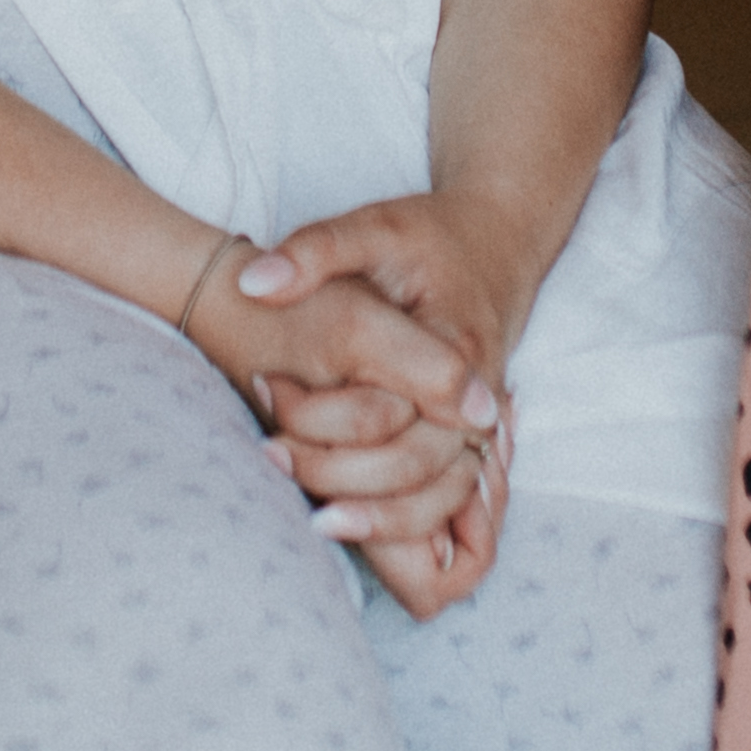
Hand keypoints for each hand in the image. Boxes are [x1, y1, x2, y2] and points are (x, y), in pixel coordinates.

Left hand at [234, 190, 564, 617]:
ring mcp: (480, 425)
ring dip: (380, 518)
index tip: (267, 400)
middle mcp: (477, 396)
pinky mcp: (472, 441)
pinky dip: (406, 523)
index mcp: (454, 344)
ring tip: (315, 519)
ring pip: (441, 500)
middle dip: (343, 477)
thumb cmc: (431, 240)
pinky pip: (448, 501)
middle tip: (271, 457)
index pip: (398, 407)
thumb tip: (254, 284)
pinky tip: (353, 521)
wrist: (497, 246)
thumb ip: (317, 251)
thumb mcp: (374, 227)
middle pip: (418, 468)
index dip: (329, 418)